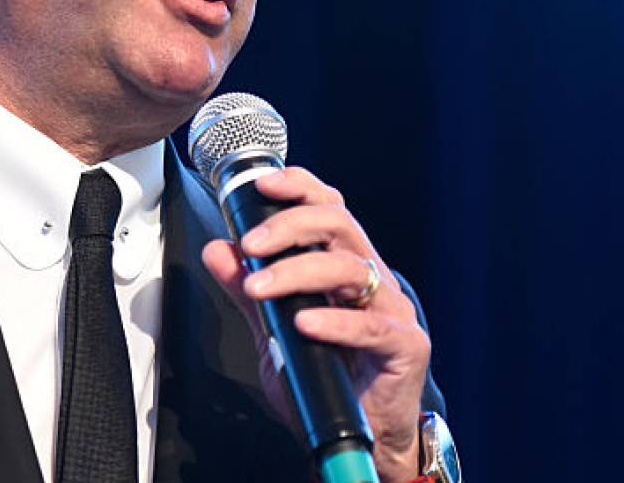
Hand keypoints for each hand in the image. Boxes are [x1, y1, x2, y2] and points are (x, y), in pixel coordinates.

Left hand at [200, 167, 429, 482]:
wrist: (365, 437)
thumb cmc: (328, 379)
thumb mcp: (274, 333)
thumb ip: (248, 294)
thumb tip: (218, 252)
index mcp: (343, 265)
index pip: (328, 208)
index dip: (299, 188)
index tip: (261, 186)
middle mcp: (371, 277)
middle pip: (338, 224)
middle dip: (288, 226)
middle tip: (250, 246)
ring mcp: (391, 309)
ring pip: (349, 268)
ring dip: (297, 272)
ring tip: (260, 288)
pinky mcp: (405, 345)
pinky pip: (371, 326)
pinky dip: (335, 322)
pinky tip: (305, 324)